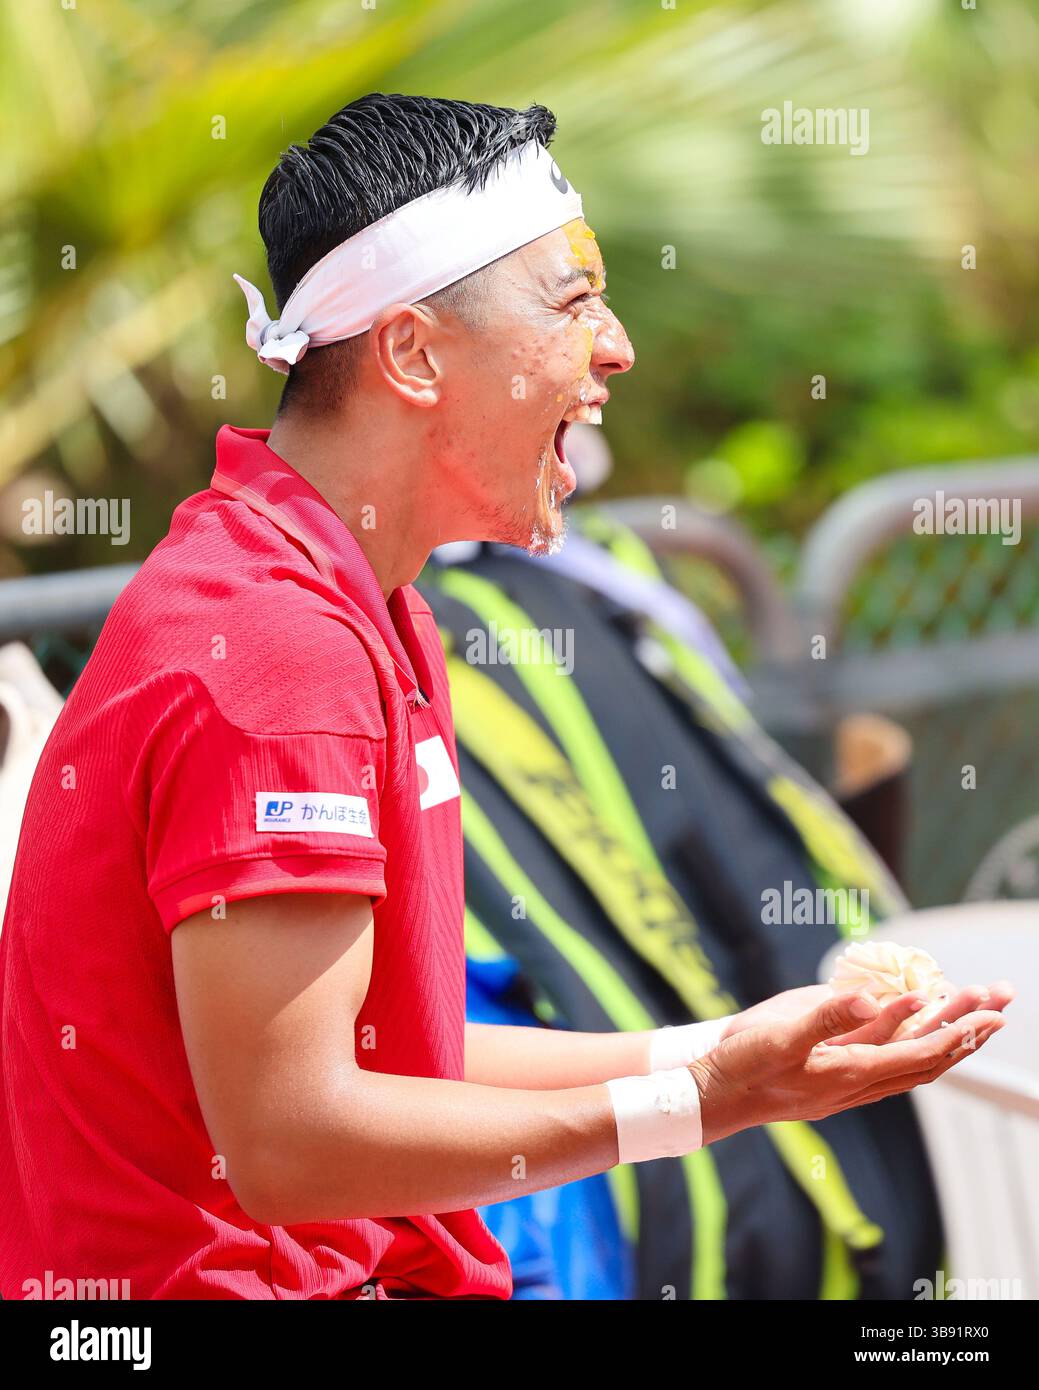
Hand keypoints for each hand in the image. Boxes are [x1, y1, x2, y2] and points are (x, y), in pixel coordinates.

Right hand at [690, 991, 1005, 1145]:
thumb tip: (874, 999)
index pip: (920, 1053)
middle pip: (927, 1057)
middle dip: (966, 1030)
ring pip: (909, 1058)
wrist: (713, 1092)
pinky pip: (884, 1055)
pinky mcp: (832, 1071)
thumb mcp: (781, 1036)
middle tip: (999, 1001)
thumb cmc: (744, 1066)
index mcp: (850, 1073)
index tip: (990, 1012)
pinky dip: (909, 1034)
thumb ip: (827, 1016)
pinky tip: (915, 1015)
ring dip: (943, 1030)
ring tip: (972, 1003)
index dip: (958, 1033)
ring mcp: (846, 1079)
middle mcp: (857, 1081)